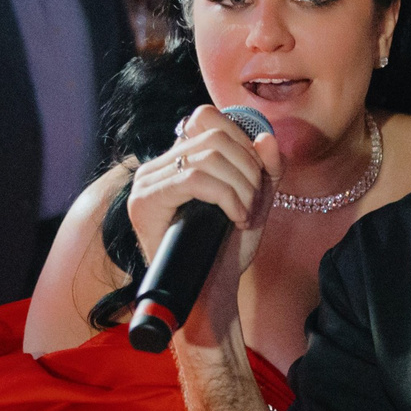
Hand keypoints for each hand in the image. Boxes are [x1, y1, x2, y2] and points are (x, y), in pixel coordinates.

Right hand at [125, 105, 281, 347]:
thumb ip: (266, 168)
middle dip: (248, 168)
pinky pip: (195, 179)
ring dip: (241, 186)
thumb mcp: (257, 200)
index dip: (241, 139)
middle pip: (213, 135)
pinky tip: (234, 217)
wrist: (212, 292)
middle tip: (253, 203)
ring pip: (207, 155)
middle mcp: (157, 166)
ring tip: (244, 213)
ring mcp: (146, 182)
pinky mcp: (144, 201)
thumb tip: (267, 138)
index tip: (256, 176)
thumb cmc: (228, 249)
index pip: (206, 118)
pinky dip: (227, 196)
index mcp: (178, 160)